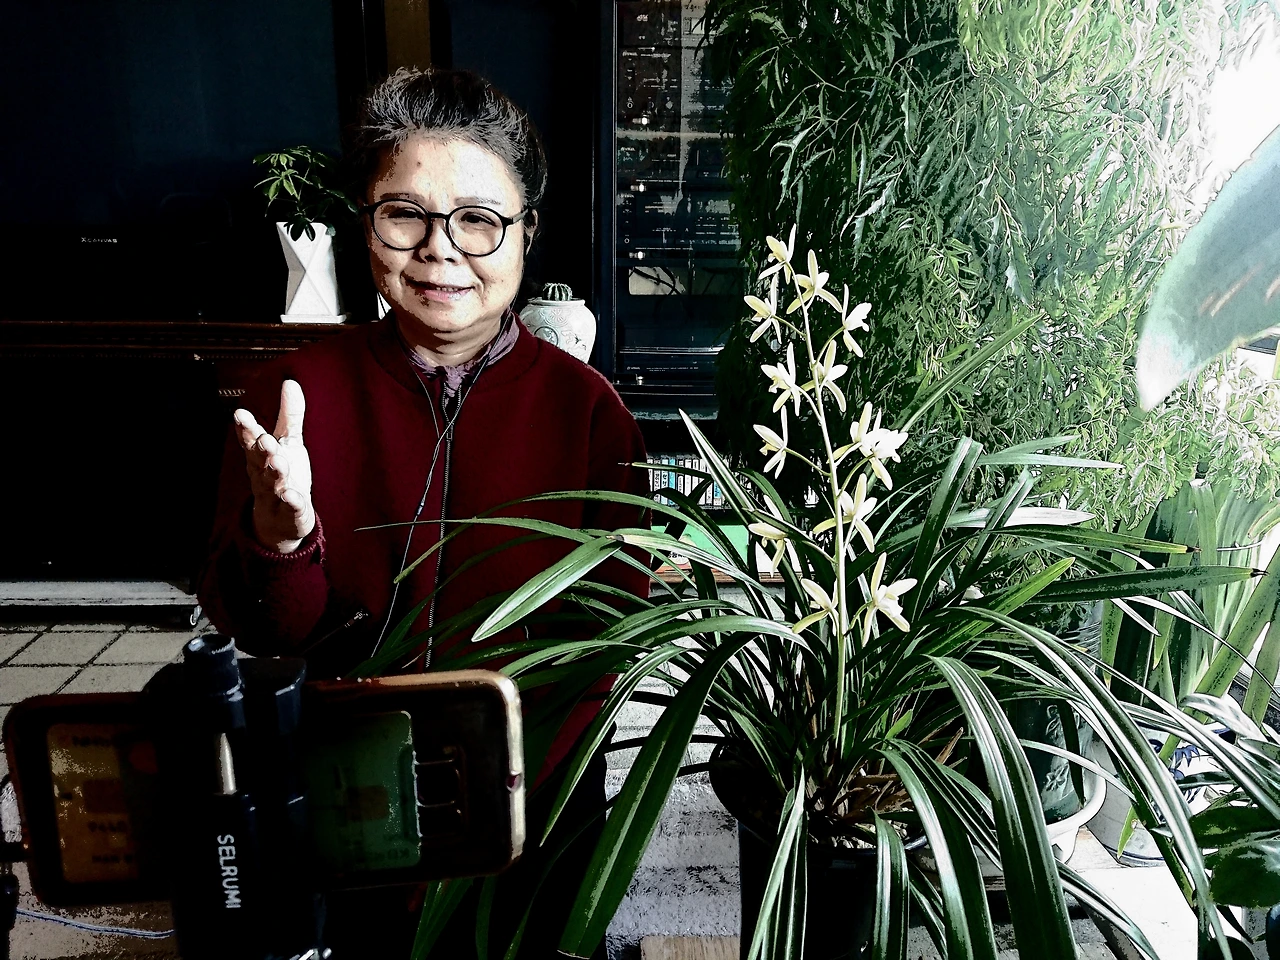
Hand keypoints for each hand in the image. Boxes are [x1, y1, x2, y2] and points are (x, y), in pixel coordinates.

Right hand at [233, 380, 315, 553]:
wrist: (282, 520)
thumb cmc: (284, 475)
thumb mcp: (288, 443)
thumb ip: (289, 416)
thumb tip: (290, 381)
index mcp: (261, 456)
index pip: (251, 440)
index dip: (246, 428)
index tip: (240, 414)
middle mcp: (264, 475)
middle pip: (259, 461)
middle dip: (261, 450)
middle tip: (263, 439)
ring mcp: (275, 495)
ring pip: (272, 484)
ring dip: (274, 473)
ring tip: (277, 462)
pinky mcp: (290, 513)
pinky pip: (289, 508)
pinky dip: (290, 502)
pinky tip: (291, 496)